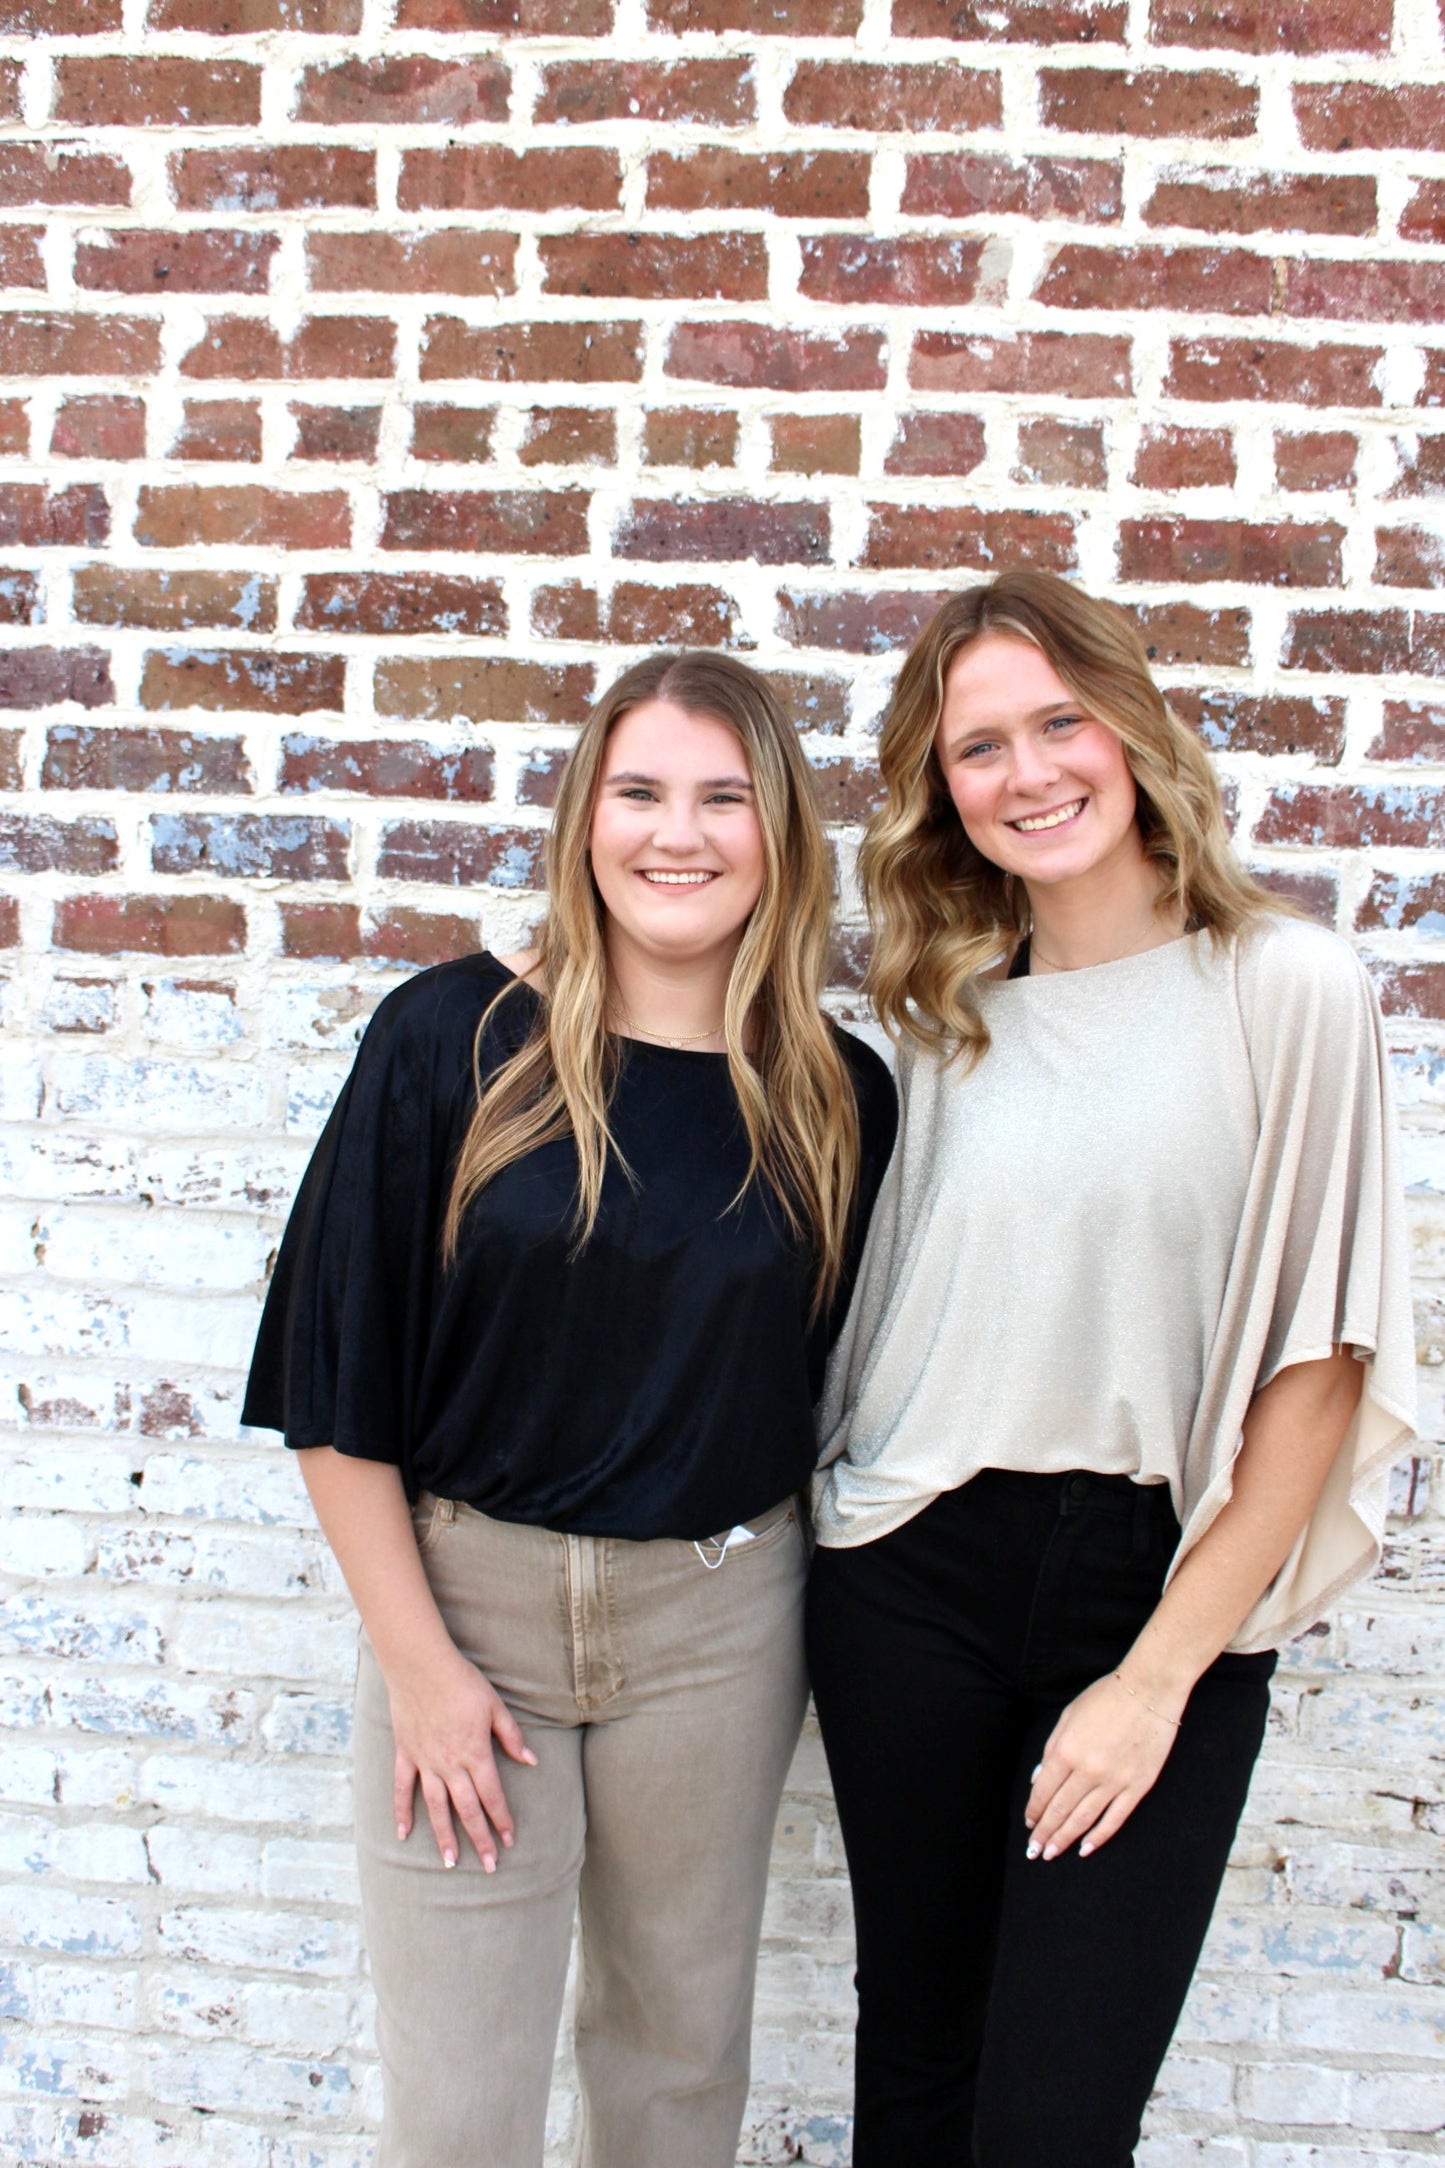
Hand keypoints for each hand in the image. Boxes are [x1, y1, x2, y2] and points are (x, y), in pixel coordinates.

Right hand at [387, 1645, 537, 1871]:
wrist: (421, 1665)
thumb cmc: (462, 1682)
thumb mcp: (495, 1706)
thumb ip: (511, 1737)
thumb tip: (531, 1761)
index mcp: (475, 1753)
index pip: (492, 1796)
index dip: (502, 1820)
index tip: (510, 1840)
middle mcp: (450, 1764)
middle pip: (467, 1809)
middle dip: (480, 1839)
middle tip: (490, 1866)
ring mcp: (425, 1762)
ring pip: (436, 1807)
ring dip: (444, 1837)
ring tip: (451, 1863)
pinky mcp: (406, 1754)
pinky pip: (402, 1789)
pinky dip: (402, 1812)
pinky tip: (403, 1834)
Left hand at [1024, 1672, 1181, 1862]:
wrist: (1150, 1690)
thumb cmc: (1106, 1697)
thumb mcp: (1069, 1715)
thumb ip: (1051, 1748)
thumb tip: (1039, 1780)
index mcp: (1066, 1750)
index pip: (1044, 1791)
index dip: (1034, 1811)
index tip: (1029, 1825)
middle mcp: (1087, 1770)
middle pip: (1060, 1809)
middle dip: (1045, 1833)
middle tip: (1034, 1851)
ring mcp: (1114, 1781)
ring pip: (1084, 1819)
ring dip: (1065, 1839)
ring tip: (1052, 1854)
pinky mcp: (1137, 1787)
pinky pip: (1114, 1819)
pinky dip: (1098, 1836)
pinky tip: (1085, 1849)